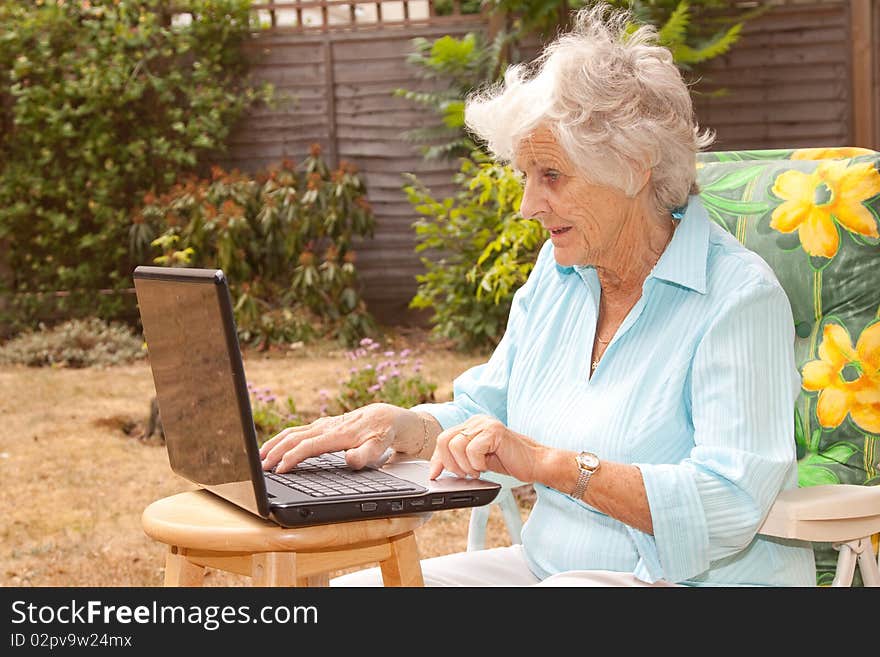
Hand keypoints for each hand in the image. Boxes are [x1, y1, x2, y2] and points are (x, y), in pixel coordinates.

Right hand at [259, 402, 402, 472]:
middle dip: (275, 452)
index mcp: (336, 434)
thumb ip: (365, 455)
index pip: (307, 446)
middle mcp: (326, 427)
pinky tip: (277, 446)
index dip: (291, 458)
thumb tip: (350, 459)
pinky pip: (297, 431)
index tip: (278, 470)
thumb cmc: (382, 434)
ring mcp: (323, 425)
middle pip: (294, 438)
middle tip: (261, 467)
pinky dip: (282, 438)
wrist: (386, 417)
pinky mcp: (322, 425)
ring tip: (260, 456)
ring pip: (292, 432)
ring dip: (275, 443)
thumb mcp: (379, 446)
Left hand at [429, 414, 545, 482]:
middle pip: (444, 440)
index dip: (436, 459)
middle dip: (450, 463)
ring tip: (478, 470)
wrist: (535, 463)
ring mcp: (485, 424)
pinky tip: (486, 465)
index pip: (443, 439)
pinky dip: (476, 463)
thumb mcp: (478, 460)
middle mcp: (476, 421)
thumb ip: (459, 459)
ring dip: (465, 465)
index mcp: (471, 425)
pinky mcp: (494, 431)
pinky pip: (472, 449)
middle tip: (465, 474)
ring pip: (456, 445)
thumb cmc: (510, 461)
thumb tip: (436, 469)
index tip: (434, 475)